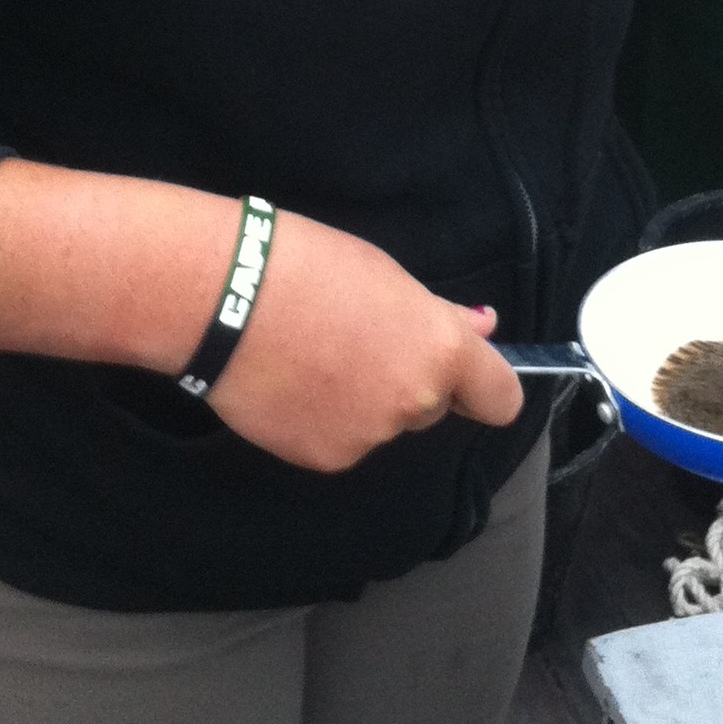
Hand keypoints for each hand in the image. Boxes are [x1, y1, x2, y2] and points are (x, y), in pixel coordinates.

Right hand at [208, 212, 524, 471]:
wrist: (221, 299)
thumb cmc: (304, 266)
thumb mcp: (384, 274)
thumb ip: (437, 315)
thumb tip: (482, 327)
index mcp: (439, 351)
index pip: (501, 398)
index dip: (485, 387)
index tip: (468, 378)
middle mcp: (413, 402)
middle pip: (430, 406)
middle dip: (406, 382)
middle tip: (357, 338)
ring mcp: (368, 437)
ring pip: (380, 424)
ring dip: (360, 400)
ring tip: (310, 354)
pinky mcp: (323, 457)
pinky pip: (339, 440)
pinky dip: (321, 419)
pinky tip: (289, 382)